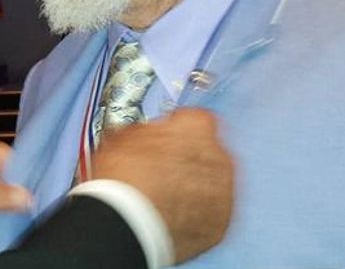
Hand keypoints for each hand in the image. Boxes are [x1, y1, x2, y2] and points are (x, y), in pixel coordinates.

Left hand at [0, 142, 30, 268]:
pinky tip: (25, 232)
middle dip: (23, 190)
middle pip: (8, 179)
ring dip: (21, 211)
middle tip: (43, 201)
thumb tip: (23, 194)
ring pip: (8, 203)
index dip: (19, 166)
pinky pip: (3, 225)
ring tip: (38, 217)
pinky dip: (14, 229)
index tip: (37, 182)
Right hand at [91, 108, 233, 263]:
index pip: (193, 119)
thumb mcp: (121, 138)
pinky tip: (170, 217)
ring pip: (212, 183)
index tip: (162, 138)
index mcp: (196, 128)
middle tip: (160, 170)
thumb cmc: (126, 182)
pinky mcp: (221, 224)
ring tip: (163, 197)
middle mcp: (219, 157)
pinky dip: (195, 215)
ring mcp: (223, 193)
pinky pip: (211, 214)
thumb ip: (143, 131)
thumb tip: (138, 136)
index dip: (174, 129)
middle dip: (187, 159)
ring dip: (193, 188)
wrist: (132, 226)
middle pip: (207, 151)